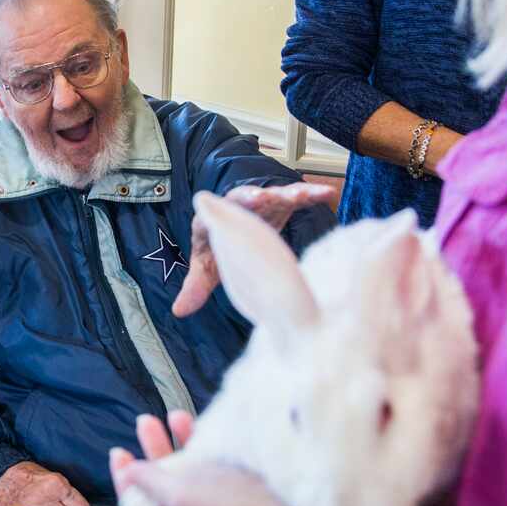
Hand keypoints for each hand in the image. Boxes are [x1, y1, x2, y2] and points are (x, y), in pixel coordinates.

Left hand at [110, 412, 350, 505]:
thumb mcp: (186, 493)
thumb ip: (154, 482)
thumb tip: (127, 474)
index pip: (138, 504)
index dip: (125, 479)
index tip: (119, 450)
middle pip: (164, 481)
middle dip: (154, 448)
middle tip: (147, 419)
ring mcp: (221, 502)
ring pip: (191, 469)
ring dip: (181, 441)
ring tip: (177, 413)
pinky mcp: (244, 489)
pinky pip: (216, 465)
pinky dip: (208, 445)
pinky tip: (210, 426)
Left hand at [172, 183, 337, 317]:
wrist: (233, 232)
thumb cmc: (217, 249)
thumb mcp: (207, 267)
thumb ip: (196, 285)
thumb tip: (178, 311)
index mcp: (214, 220)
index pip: (213, 215)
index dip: (217, 215)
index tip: (217, 214)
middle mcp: (237, 206)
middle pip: (243, 199)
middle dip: (252, 198)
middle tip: (261, 198)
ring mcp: (261, 203)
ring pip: (273, 195)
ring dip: (287, 194)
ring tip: (302, 195)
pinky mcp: (280, 203)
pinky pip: (296, 198)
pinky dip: (310, 194)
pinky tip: (327, 194)